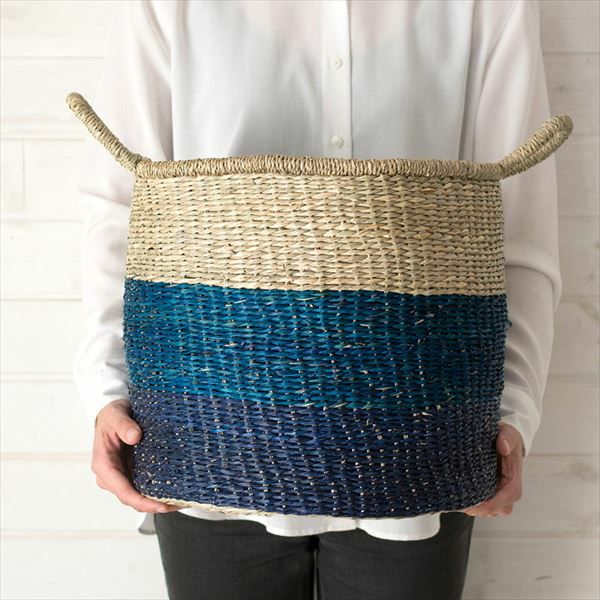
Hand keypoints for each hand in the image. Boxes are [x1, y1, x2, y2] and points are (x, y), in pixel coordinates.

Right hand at [91, 398, 179, 513]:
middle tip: (178, 503)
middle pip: (132, 499)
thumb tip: (134, 437)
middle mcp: (111, 476)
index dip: (142, 501)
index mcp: (104, 465)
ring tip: (182, 500)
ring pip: (139, 496)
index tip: (160, 505)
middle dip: (154, 505)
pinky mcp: (131, 473)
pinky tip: (175, 492)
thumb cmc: (112, 415)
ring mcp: (121, 476)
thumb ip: (124, 426)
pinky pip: (143, 488)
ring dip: (158, 501)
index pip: (122, 490)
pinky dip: (158, 492)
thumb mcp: (115, 415)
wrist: (112, 414)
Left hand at [459, 421, 523, 517]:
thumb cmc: (507, 439)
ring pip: (487, 511)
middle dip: (477, 509)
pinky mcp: (491, 494)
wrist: (506, 441)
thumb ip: (506, 438)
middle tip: (458, 501)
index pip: (503, 500)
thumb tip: (503, 446)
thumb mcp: (508, 434)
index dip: (487, 505)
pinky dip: (472, 503)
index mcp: (513, 482)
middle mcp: (508, 493)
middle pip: (494, 510)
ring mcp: (499, 495)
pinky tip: (459, 495)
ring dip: (473, 507)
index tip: (470, 505)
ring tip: (456, 498)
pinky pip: (482, 506)